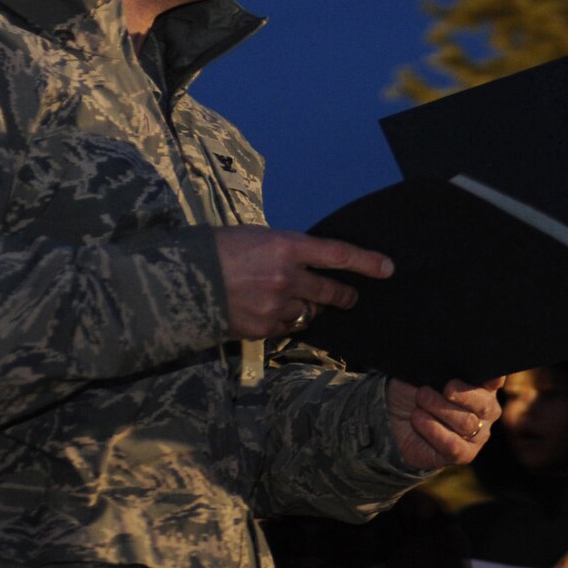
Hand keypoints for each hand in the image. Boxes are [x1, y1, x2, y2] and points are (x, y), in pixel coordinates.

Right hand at [213, 227, 391, 339]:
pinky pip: (287, 328)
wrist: (178, 279)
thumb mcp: (257, 238)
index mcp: (286, 246)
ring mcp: (275, 306)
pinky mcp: (262, 329)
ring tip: (292, 300)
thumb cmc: (217, 249)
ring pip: (309, 313)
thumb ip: (288, 252)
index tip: (388, 269)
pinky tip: (268, 312)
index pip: (338, 254)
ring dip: (309, 309)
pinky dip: (285, 322)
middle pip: (331, 292)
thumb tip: (309, 265)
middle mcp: (286, 278)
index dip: (367, 262)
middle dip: (345, 297)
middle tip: (350, 298)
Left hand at [386, 376, 504, 471]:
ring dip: (438, 409)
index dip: (493, 376)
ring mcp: (478, 435)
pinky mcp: (463, 455)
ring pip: (466, 423)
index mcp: (484, 386)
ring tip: (420, 400)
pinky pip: (453, 445)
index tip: (487, 375)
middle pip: (483, 404)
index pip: (495, 380)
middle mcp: (487, 412)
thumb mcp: (428, 373)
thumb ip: (445, 368)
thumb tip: (453, 358)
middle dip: (461, 394)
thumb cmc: (418, 390)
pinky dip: (433, 430)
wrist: (397, 418)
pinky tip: (418, 419)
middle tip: (442, 387)